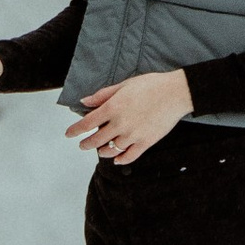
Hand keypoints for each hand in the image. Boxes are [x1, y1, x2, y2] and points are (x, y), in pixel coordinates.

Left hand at [66, 71, 190, 164]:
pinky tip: (116, 159)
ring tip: (100, 150)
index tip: (68, 134)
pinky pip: (129, 156)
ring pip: (111, 150)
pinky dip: (120, 160)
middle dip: (86, 144)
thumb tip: (84, 101)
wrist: (175, 93)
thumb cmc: (151, 85)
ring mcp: (133, 135)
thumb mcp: (124, 85)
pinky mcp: (146, 143)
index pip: (87, 123)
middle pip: (96, 140)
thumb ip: (102, 95)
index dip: (75, 130)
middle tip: (82, 145)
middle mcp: (120, 124)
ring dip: (102, 152)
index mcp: (113, 107)